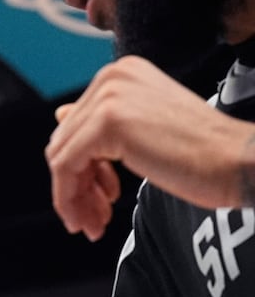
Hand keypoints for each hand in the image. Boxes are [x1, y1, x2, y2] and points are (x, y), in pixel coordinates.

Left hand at [47, 55, 254, 240]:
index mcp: (123, 73)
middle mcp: (112, 76)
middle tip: (92, 218)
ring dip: (74, 198)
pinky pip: (65, 168)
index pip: (76, 125)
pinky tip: (93, 220)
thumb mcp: (143, 129)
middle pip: (64, 141)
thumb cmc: (203, 151)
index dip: (81, 168)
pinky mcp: (106, 121)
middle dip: (77, 186)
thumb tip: (60, 115)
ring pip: (61, 158)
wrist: (237, 161)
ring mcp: (108, 96)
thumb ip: (100, 122)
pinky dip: (70, 198)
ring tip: (94, 224)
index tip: (99, 197)